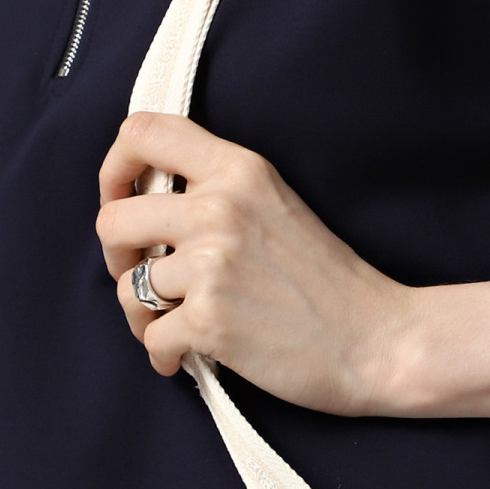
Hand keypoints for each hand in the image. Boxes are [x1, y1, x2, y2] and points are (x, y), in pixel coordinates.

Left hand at [94, 111, 413, 413]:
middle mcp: (219, 207)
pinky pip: (150, 336)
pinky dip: (163, 354)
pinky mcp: (209, 319)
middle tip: (141, 277)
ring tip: (172, 325)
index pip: (142, 132)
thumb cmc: (329, 280)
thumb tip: (144, 204)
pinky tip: (186, 356)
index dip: (114, 168)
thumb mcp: (277, 204)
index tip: (121, 198)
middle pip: (112, 219)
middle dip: (116, 256)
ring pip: (127, 287)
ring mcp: (212, 264)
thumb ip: (218, 190)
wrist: (377, 339)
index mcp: (239, 170)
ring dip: (142, 315)